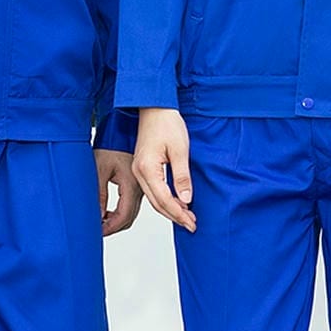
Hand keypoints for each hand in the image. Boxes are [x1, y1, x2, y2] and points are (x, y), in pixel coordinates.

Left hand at [94, 148, 142, 235]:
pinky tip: (109, 212)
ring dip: (117, 221)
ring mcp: (141, 186)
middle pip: (129, 218)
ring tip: (101, 222)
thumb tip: (98, 215)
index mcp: (131, 185)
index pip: (123, 216)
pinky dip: (121, 212)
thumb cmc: (112, 144)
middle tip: (98, 230)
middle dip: (113, 227)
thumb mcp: (100, 168)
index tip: (98, 232)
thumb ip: (99, 194)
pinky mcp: (139, 184)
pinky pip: (133, 205)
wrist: (123, 130)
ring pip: (132, 213)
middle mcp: (140, 188)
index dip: (110, 228)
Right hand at [132, 108, 195, 231]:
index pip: (164, 199)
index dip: (179, 213)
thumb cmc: (166, 122)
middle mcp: (139, 171)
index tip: (191, 222)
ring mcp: (138, 169)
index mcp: (147, 168)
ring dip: (170, 209)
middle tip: (191, 224)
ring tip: (186, 216)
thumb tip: (185, 199)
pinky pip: (152, 189)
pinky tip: (176, 201)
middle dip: (175, 215)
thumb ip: (182, 177)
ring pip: (154, 198)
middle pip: (157, 203)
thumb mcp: (180, 149)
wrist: (155, 106)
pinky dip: (164, 198)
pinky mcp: (142, 166)